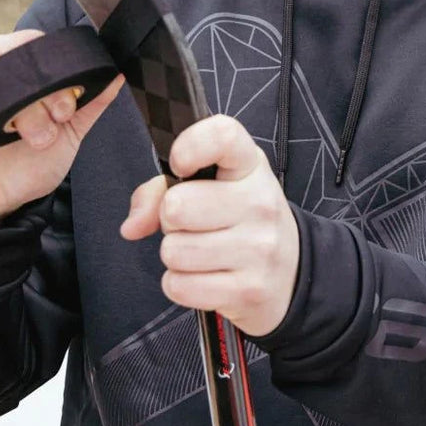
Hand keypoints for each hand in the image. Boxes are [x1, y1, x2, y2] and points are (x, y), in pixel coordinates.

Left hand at [119, 115, 299, 337]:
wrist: (293, 272)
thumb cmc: (242, 219)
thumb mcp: (214, 187)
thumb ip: (161, 191)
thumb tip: (131, 226)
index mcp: (250, 165)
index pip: (222, 136)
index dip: (189, 146)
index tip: (180, 165)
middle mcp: (260, 202)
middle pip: (177, 206)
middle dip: (170, 219)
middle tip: (192, 223)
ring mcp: (258, 248)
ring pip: (174, 251)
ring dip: (176, 254)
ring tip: (201, 250)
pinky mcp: (249, 289)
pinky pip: (180, 286)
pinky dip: (181, 284)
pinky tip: (204, 276)